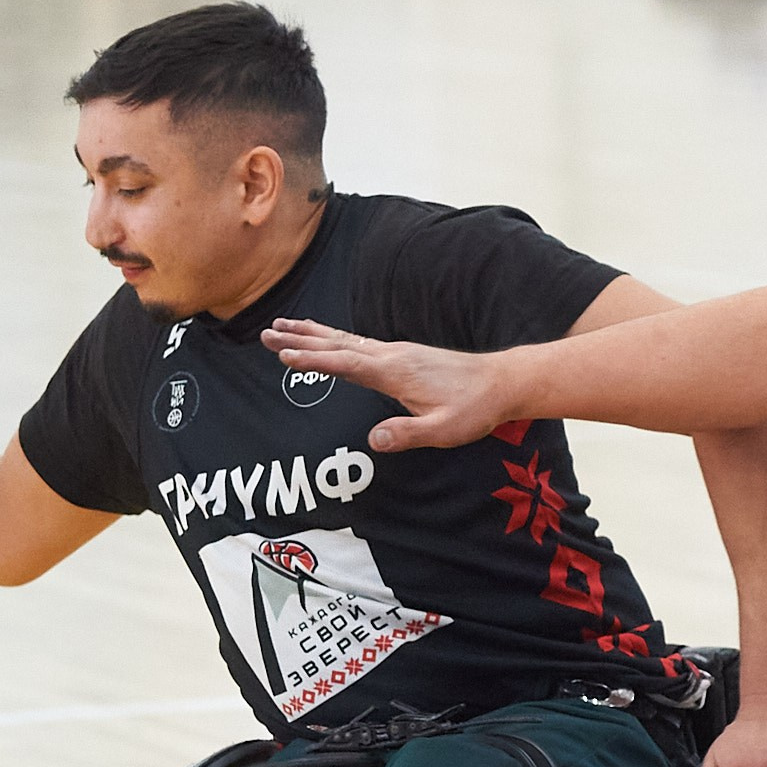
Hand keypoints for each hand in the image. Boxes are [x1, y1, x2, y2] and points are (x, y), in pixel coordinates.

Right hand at [261, 319, 513, 450]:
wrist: (501, 383)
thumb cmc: (473, 409)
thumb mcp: (442, 431)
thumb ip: (407, 434)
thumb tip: (373, 441)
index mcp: (395, 372)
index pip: (345, 364)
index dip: (313, 361)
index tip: (283, 355)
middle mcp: (392, 355)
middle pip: (337, 344)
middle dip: (300, 340)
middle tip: (266, 333)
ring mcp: (397, 352)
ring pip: (346, 339)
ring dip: (313, 333)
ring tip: (285, 325)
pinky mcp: (403, 354)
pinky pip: (360, 342)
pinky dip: (337, 337)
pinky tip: (329, 338)